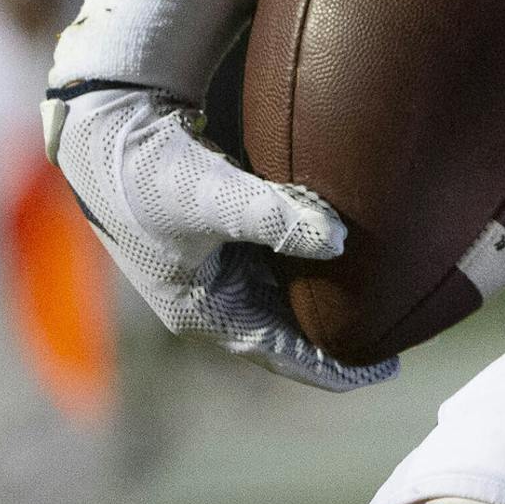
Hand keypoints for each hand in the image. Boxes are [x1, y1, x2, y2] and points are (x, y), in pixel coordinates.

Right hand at [44, 0, 395, 390]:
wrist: (109, 131)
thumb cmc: (153, 171)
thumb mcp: (214, 197)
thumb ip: (276, 217)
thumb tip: (340, 240)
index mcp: (203, 309)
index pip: (280, 353)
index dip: (332, 366)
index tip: (384, 372)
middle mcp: (211, 298)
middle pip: (286, 333)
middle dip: (336, 341)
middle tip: (395, 341)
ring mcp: (214, 270)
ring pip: (283, 300)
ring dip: (325, 307)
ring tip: (380, 309)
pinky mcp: (222, 238)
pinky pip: (276, 267)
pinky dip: (310, 271)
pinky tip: (344, 263)